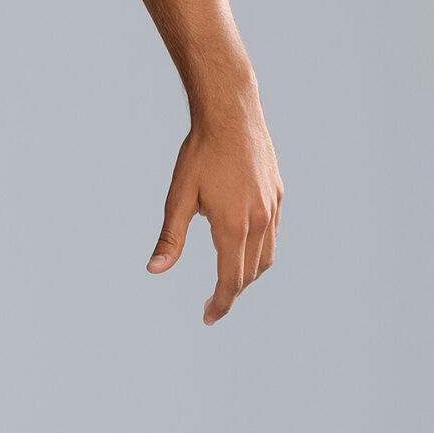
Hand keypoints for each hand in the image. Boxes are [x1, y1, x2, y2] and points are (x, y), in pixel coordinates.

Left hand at [148, 107, 282, 323]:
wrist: (232, 114)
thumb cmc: (200, 153)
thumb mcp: (178, 196)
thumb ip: (170, 237)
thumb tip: (155, 270)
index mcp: (233, 227)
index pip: (231, 281)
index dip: (220, 304)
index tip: (207, 318)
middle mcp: (259, 222)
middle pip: (250, 274)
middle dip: (231, 294)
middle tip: (211, 305)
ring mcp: (273, 208)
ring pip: (266, 257)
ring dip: (248, 275)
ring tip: (228, 282)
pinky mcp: (278, 195)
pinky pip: (273, 235)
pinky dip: (260, 252)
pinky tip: (244, 249)